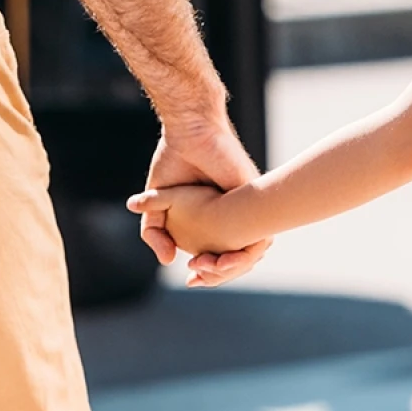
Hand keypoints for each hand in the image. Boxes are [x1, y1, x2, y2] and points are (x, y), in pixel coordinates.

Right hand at [137, 112, 270, 286]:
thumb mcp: (158, 202)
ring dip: (229, 268)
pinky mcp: (253, 196)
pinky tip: (220, 258)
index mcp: (213, 217)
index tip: (191, 280)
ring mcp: (244, 206)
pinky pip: (257, 233)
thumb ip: (154, 231)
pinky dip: (242, 252)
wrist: (190, 130)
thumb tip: (166, 261)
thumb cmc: (174, 159)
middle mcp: (232, 214)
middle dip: (217, 275)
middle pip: (234, 257)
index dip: (206, 273)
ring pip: (248, 250)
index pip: (217, 254)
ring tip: (202, 269)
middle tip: (194, 279)